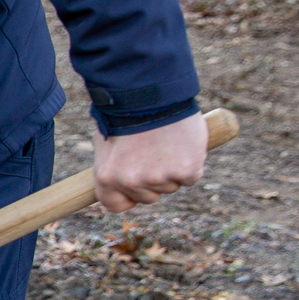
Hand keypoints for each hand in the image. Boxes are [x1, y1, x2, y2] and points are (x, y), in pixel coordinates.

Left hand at [89, 112, 208, 213]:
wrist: (153, 94)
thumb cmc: (128, 114)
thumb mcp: (106, 142)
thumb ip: (112, 166)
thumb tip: (116, 181)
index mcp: (107, 177)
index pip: (116, 205)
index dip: (128, 197)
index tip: (136, 186)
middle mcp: (131, 182)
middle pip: (149, 197)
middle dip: (153, 180)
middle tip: (155, 153)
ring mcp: (159, 178)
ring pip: (171, 186)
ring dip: (173, 170)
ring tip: (167, 144)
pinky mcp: (186, 171)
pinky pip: (192, 177)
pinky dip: (192, 164)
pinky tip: (183, 145)